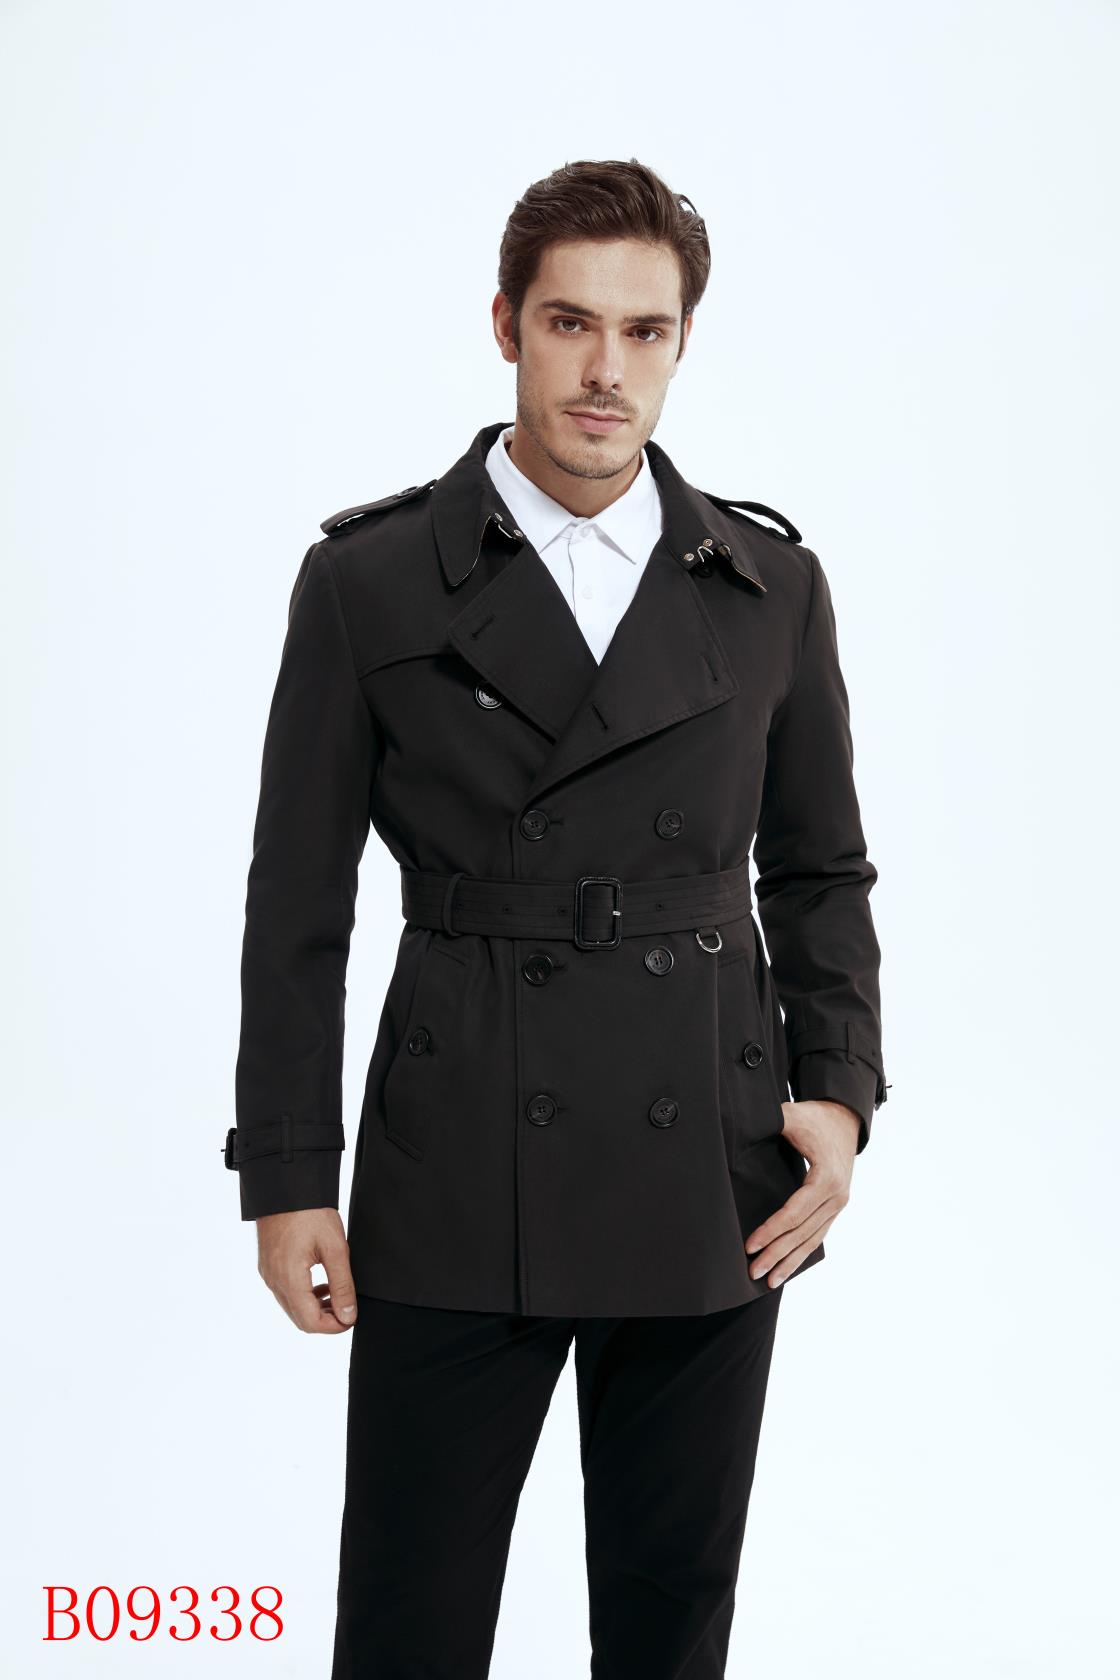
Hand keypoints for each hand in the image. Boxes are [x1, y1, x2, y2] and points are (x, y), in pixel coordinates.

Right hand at [254, 1208, 358, 1332]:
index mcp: (289, 1279)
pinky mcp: (267, 1265)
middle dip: (325, 1320)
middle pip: (299, 1319)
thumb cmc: (310, 1213)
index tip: (352, 1318)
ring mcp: (268, 1273)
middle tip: (347, 1308)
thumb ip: (342, 1285)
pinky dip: (303, 1296)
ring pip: (292, 1307)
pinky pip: (285, 1292)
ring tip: (336, 1294)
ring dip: (314, 1308)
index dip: (334, 1327)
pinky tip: (320, 1284)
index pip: (310, 1322)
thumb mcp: (335, 1249)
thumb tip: (348, 1316)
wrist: (286, 1187)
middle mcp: (273, 1281)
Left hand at [744, 1099, 860, 1286]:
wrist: (844, 1118)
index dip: (771, 1230)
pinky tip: (787, 1268)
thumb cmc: (816, 1118)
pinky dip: (802, 1253)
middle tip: (753, 1271)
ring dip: (790, 1262)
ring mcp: (838, 1204)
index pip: (794, 1212)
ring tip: (769, 1281)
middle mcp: (837, 1196)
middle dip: (777, 1254)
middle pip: (802, 1232)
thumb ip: (769, 1121)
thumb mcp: (792, 1116)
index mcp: (826, 1178)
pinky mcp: (834, 1207)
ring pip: (812, 1240)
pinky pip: (818, 1235)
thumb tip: (739, 1124)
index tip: (750, 1245)